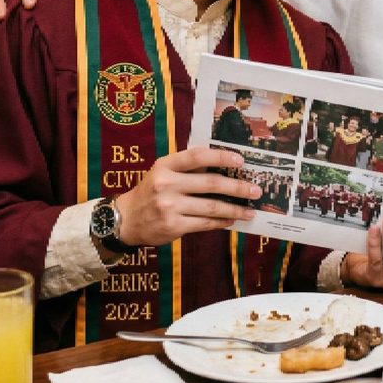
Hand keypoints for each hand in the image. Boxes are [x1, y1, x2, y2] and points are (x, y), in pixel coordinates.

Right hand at [113, 146, 261, 246]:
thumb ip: (188, 168)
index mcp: (165, 165)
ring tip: (250, 211)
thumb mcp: (163, 172)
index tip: (241, 161)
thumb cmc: (151, 191)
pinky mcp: (173, 226)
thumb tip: (226, 167)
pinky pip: (204, 223)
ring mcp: (169, 206)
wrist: (126, 219)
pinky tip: (232, 220)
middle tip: (255, 190)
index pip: (197, 156)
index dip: (221, 157)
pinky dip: (221, 222)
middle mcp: (166, 184)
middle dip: (237, 187)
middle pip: (210, 183)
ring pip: (211, 207)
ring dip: (235, 209)